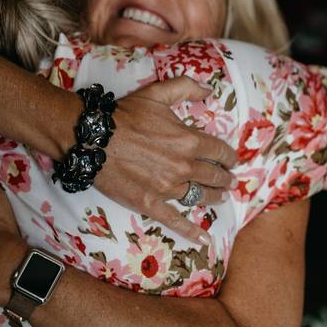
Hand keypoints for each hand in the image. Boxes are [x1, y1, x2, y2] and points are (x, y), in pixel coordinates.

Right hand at [93, 77, 237, 242]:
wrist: (94, 138)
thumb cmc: (125, 114)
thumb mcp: (157, 92)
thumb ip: (186, 88)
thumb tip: (208, 91)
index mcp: (189, 140)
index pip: (219, 151)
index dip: (229, 156)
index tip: (232, 160)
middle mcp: (184, 166)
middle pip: (213, 175)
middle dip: (225, 178)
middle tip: (229, 180)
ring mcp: (168, 187)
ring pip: (200, 196)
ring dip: (214, 197)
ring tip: (220, 197)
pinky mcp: (150, 203)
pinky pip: (175, 220)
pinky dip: (190, 231)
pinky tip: (203, 238)